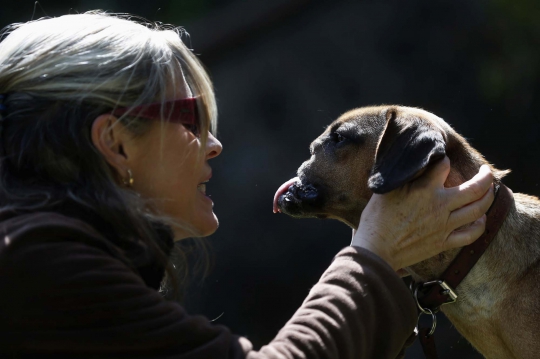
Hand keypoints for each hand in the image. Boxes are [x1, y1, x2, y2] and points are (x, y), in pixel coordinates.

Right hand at [351, 157, 493, 271]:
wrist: (376, 249)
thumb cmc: (375, 219)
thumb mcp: (386, 190)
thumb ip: (404, 177)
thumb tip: (413, 165)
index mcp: (424, 189)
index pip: (444, 165)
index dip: (444, 159)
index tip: (442, 160)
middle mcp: (439, 205)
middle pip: (475, 187)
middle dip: (485, 176)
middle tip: (485, 171)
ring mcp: (444, 225)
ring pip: (478, 209)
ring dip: (488, 197)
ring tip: (488, 191)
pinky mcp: (444, 242)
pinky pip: (471, 234)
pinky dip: (480, 225)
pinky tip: (480, 218)